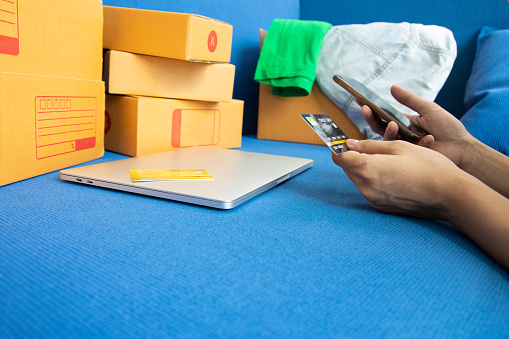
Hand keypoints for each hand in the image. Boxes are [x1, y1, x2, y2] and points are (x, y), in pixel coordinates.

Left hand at [332, 139, 465, 218]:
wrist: (450, 195)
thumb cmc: (428, 167)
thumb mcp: (399, 147)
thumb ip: (370, 146)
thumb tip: (350, 144)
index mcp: (368, 169)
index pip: (340, 157)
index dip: (340, 147)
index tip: (344, 141)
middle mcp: (366, 187)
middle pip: (349, 168)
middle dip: (356, 156)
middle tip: (374, 147)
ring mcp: (373, 199)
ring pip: (360, 178)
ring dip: (367, 168)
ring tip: (389, 159)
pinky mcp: (381, 207)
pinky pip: (370, 189)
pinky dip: (376, 179)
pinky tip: (394, 173)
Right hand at [361, 85, 474, 167]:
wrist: (463, 148)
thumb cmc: (448, 127)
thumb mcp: (428, 109)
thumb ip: (409, 100)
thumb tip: (391, 87)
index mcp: (403, 123)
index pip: (382, 116)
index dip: (371, 110)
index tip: (360, 101)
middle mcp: (401, 135)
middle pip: (379, 128)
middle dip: (371, 119)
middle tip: (366, 110)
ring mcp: (404, 148)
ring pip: (387, 141)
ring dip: (388, 131)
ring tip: (393, 124)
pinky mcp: (410, 158)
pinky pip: (404, 151)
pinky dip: (418, 143)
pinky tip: (429, 138)